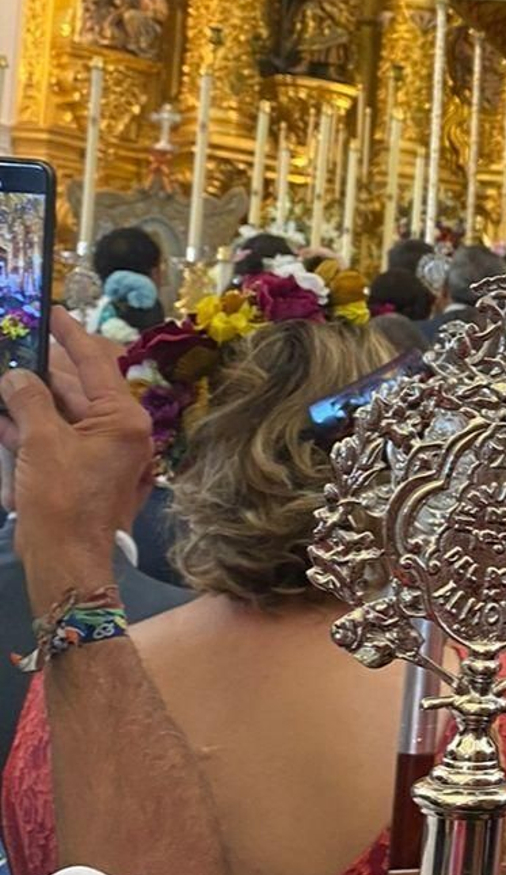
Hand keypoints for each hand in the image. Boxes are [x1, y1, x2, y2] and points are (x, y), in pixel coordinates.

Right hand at [0, 312, 153, 611]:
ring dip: (31, 398)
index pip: (96, 363)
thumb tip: (16, 376)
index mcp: (123, 419)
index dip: (71, 336)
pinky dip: (31, 428)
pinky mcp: (82, 473)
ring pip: (62, 414)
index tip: (53, 312)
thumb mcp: (41, 443)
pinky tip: (4, 415)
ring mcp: (102, 454)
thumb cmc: (61, 500)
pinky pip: (56, 441)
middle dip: (44, 369)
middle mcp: (121, 432)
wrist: (66, 562)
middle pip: (78, 388)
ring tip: (7, 376)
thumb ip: (29, 401)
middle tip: (17, 345)